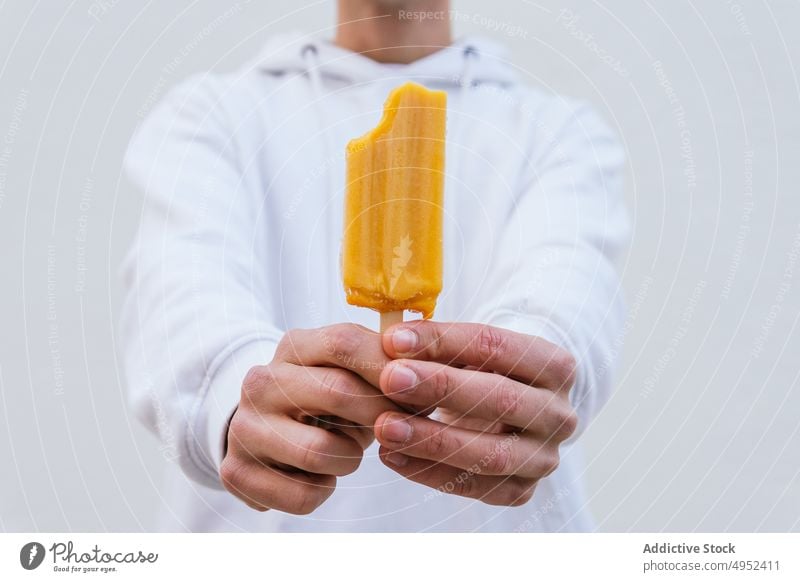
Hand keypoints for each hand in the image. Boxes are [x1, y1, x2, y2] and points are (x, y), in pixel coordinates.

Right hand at [221, 324, 401, 513]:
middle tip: (395, 428)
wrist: (264, 434)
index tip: (418, 388)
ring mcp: (244, 426)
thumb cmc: (325, 401)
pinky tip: (317, 476)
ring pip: (321, 451)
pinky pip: (304, 495)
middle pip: (338, 392)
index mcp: (293, 347)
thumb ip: (386, 366)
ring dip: (349, 458)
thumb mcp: (349, 372)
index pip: (344, 343)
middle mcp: (261, 381)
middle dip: (379, 415)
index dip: (388, 366)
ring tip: (345, 452)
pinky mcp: (237, 471)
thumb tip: (430, 374)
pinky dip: (323, 491)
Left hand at [374, 321, 577, 506]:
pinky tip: (392, 456)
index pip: (497, 346)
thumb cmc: (485, 374)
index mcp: (555, 365)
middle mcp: (559, 414)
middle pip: (501, 399)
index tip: (394, 340)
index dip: (444, 341)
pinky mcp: (522, 489)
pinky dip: (429, 473)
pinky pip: (476, 487)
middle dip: (440, 388)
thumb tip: (393, 343)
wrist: (511, 416)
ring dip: (432, 440)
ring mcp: (544, 457)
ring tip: (385, 426)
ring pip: (490, 454)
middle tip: (390, 379)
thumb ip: (439, 346)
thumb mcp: (471, 353)